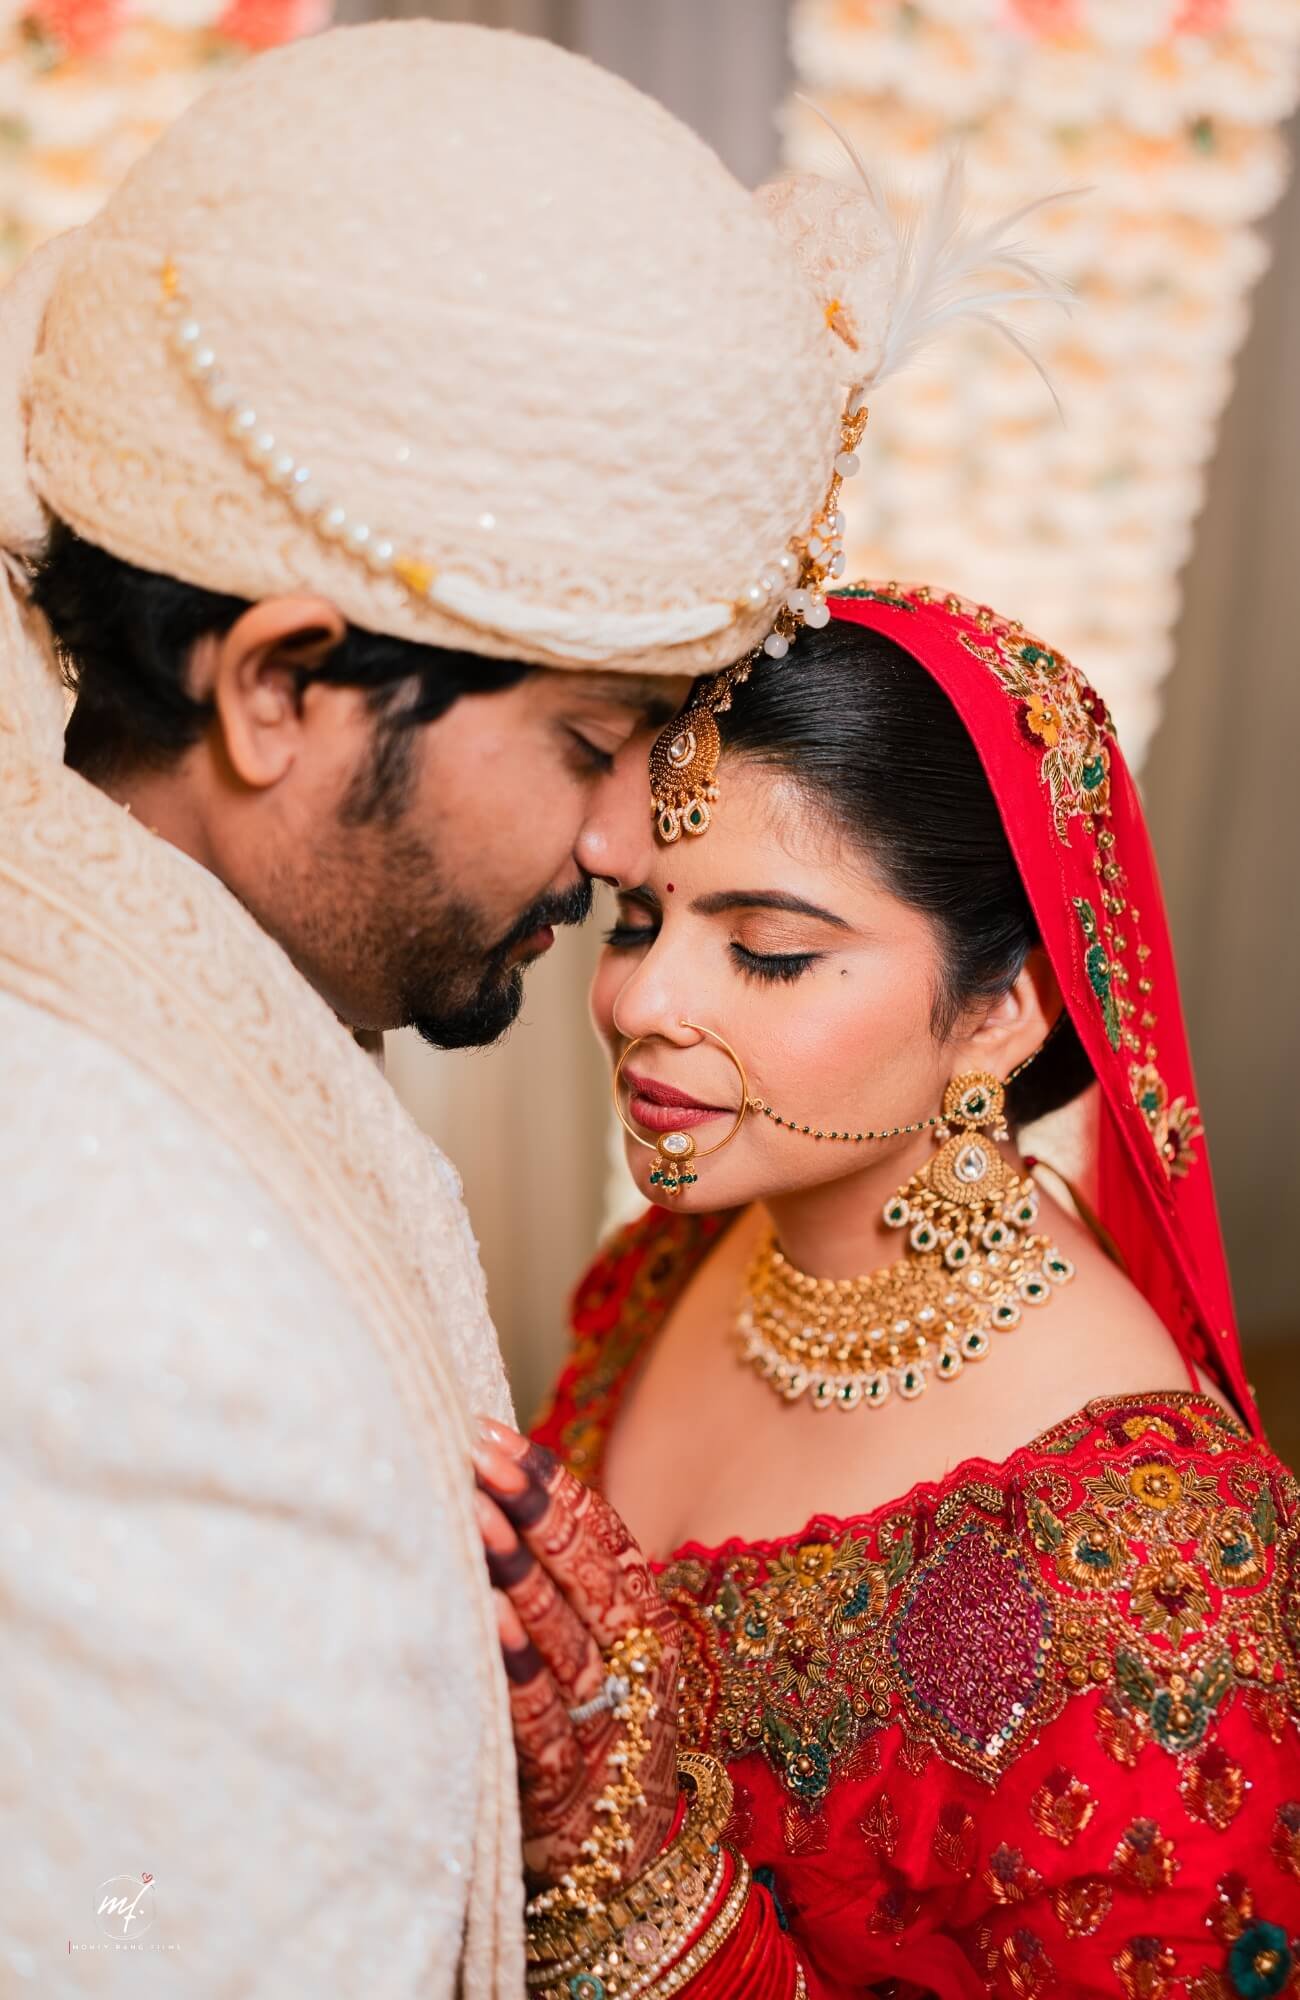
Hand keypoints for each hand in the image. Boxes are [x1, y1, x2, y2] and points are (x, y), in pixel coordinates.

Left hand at [471, 1417, 680, 1892]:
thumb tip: (497, 1492)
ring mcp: (605, 1724)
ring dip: (518, 1573)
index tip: (495, 1437)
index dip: (552, 1483)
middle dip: (530, 1508)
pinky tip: (486, 1621)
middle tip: (477, 1456)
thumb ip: (570, 1584)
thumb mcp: (603, 1653)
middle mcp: (637, 1664)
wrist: (622, 1870)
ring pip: (564, 1635)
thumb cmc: (598, 1733)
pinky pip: (540, 1718)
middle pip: (587, 1573)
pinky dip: (515, 1668)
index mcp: (647, 1620)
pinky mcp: (565, 1788)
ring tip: (476, 1515)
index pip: (604, 1534)